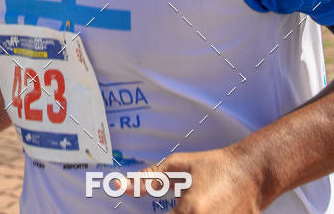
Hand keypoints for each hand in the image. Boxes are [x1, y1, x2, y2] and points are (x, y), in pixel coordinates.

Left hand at [125, 146, 263, 212]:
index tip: (168, 207)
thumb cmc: (215, 166)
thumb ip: (150, 178)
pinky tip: (206, 206)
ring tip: (197, 201)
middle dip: (175, 213)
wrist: (250, 172)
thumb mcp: (179, 166)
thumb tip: (124, 186)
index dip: (163, 213)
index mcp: (190, 211)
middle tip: (181, 203)